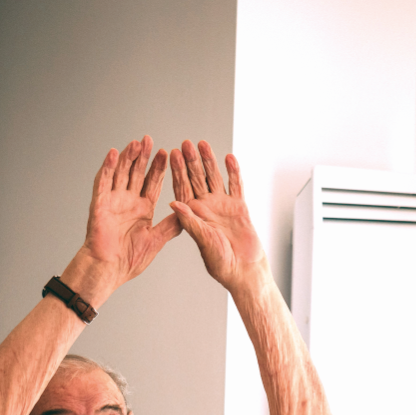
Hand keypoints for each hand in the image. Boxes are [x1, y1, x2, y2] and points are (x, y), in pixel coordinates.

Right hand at [79, 136, 181, 287]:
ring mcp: (113, 201)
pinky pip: (103, 182)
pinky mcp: (100, 204)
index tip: (166, 153)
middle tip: (150, 140)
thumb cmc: (130, 260)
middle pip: (137, 173)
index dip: (158, 168)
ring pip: (121, 173)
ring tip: (136, 142)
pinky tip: (114, 153)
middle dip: (144, 157)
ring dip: (128, 157)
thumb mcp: (157, 240)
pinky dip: (108, 167)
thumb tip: (187, 214)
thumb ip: (171, 226)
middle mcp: (127, 202)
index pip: (152, 183)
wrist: (109, 269)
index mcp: (142, 210)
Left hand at [169, 140, 266, 291]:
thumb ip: (190, 221)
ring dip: (209, 161)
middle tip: (185, 143)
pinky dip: (233, 172)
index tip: (171, 155)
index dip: (177, 171)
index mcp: (193, 215)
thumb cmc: (221, 263)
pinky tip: (229, 158)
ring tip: (203, 144)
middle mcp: (206, 208)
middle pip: (196, 179)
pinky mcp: (239, 208)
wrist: (244, 271)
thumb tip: (174, 203)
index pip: (182, 188)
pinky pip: (236, 186)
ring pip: (214, 178)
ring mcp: (222, 206)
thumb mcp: (203, 241)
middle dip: (191, 161)